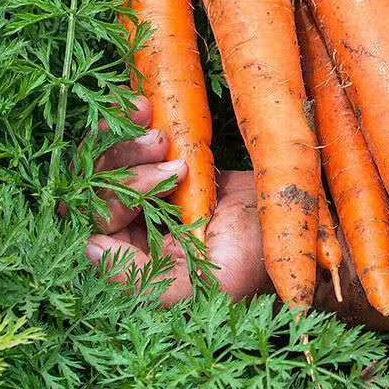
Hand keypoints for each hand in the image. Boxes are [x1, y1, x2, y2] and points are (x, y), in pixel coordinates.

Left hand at [84, 96, 269, 305]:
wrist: (297, 211)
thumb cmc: (261, 255)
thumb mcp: (210, 282)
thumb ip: (147, 278)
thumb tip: (90, 246)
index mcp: (138, 261)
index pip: (99, 224)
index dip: (121, 194)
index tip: (170, 173)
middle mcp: (135, 228)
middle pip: (94, 188)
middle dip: (125, 161)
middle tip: (164, 144)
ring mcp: (148, 193)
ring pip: (105, 163)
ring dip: (124, 138)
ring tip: (158, 127)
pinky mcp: (165, 164)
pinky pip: (129, 145)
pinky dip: (127, 124)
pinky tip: (142, 107)